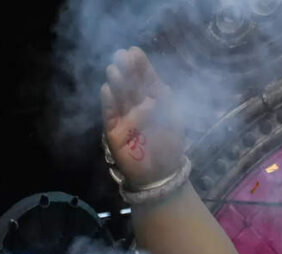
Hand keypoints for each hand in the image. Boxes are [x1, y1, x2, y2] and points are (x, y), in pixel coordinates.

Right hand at [101, 47, 185, 188]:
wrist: (160, 174)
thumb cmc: (169, 147)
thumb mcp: (174, 124)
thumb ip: (169, 106)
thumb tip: (163, 87)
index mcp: (153, 101)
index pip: (146, 79)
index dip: (141, 66)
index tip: (135, 51)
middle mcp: (136, 106)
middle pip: (131, 84)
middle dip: (126, 70)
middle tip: (121, 55)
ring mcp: (124, 118)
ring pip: (119, 97)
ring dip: (116, 83)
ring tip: (114, 70)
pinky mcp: (113, 131)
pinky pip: (109, 115)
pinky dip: (108, 103)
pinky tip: (106, 90)